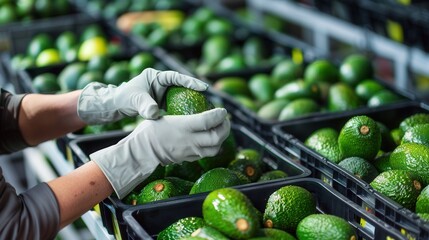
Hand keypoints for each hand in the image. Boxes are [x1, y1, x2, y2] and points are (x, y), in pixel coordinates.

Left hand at [77, 68, 207, 123]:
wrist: (116, 105)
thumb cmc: (124, 98)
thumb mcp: (134, 101)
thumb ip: (144, 106)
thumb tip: (154, 114)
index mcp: (155, 76)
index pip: (176, 77)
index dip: (190, 81)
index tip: (203, 87)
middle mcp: (161, 83)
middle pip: (182, 86)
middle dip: (195, 92)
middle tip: (209, 99)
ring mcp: (162, 92)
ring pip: (180, 96)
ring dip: (191, 102)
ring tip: (204, 110)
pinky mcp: (162, 102)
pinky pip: (175, 105)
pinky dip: (183, 111)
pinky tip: (192, 119)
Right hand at [89, 108, 229, 198]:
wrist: (142, 151)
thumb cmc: (150, 130)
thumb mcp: (164, 117)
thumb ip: (183, 116)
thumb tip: (195, 110)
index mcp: (183, 127)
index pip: (207, 121)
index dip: (219, 115)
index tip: (223, 110)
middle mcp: (189, 140)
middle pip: (216, 137)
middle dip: (225, 128)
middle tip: (225, 120)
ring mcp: (190, 151)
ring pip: (214, 148)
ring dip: (222, 139)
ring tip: (221, 130)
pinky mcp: (189, 158)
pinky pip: (206, 154)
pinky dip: (213, 146)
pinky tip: (212, 139)